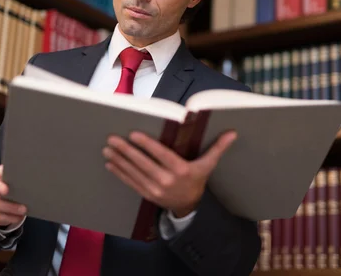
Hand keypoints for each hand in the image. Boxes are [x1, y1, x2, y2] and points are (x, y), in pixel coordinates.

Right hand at [0, 165, 26, 227]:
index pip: (0, 171)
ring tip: (24, 209)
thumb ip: (26, 179)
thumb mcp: (22, 184)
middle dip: (0, 188)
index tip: (11, 173)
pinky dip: (9, 218)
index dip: (2, 172)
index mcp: (2, 177)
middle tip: (9, 191)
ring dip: (10, 207)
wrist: (10, 206)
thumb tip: (39, 174)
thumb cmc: (18, 191)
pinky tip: (19, 217)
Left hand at [103, 130, 236, 217]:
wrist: (190, 206)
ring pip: (134, 172)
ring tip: (108, 148)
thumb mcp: (208, 165)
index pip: (161, 155)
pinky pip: (131, 182)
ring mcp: (155, 189)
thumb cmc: (197, 180)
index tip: (134, 134)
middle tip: (112, 139)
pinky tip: (110, 163)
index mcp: (181, 170)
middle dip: (126, 150)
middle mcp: (167, 180)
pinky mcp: (147, 195)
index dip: (147, 145)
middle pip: (144, 163)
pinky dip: (120, 173)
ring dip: (119, 160)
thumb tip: (233, 132)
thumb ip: (218, 148)